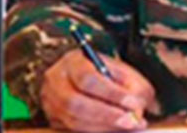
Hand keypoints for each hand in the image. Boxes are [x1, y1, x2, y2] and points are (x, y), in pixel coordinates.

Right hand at [40, 48, 157, 130]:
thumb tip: (135, 111)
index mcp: (73, 61)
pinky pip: (73, 130)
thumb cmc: (108, 77)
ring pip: (74, 120)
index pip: (87, 78)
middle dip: (108, 115)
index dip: (112, 94)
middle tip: (131, 121)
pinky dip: (97, 131)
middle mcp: (56, 80)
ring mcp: (51, 100)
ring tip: (126, 126)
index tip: (133, 103)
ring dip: (104, 126)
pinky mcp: (54, 118)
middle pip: (75, 102)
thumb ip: (135, 89)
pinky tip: (112, 128)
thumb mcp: (126, 75)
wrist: (93, 82)